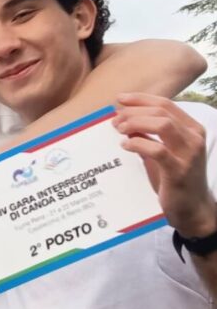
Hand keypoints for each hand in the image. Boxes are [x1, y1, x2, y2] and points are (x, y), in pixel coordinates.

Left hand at [113, 93, 215, 237]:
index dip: (140, 98)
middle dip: (133, 111)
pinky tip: (125, 146)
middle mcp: (194, 137)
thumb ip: (147, 136)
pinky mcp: (179, 171)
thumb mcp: (162, 152)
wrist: (192, 209)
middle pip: (161, 111)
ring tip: (119, 130)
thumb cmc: (174, 179)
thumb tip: (124, 121)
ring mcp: (189, 154)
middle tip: (114, 120)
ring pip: (162, 125)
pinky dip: (137, 144)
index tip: (120, 99)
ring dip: (136, 123)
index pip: (165, 104)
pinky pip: (157, 150)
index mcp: (192, 129)